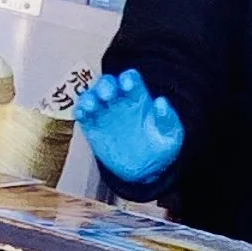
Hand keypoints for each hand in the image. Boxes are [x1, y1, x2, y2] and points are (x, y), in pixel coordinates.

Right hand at [75, 68, 182, 185]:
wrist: (146, 171)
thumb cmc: (160, 148)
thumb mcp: (172, 135)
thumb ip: (168, 118)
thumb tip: (161, 102)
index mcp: (138, 98)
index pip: (130, 79)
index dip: (127, 78)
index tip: (127, 84)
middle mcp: (119, 102)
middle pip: (108, 83)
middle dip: (105, 85)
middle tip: (107, 95)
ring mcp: (104, 114)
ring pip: (92, 96)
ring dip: (89, 97)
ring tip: (91, 105)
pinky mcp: (93, 128)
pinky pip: (83, 115)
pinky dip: (79, 111)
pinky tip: (82, 114)